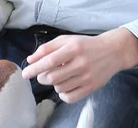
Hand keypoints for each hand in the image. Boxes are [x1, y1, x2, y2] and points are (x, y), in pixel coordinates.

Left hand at [21, 29, 137, 103]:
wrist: (112, 52)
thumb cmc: (85, 45)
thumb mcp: (66, 40)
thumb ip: (47, 48)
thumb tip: (30, 60)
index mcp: (73, 48)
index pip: (49, 61)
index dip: (35, 68)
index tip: (25, 74)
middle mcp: (80, 63)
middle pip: (52, 77)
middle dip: (42, 77)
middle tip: (42, 74)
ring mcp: (87, 77)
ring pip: (60, 88)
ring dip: (53, 84)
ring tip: (57, 76)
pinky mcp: (91, 88)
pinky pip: (70, 98)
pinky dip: (62, 94)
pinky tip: (64, 86)